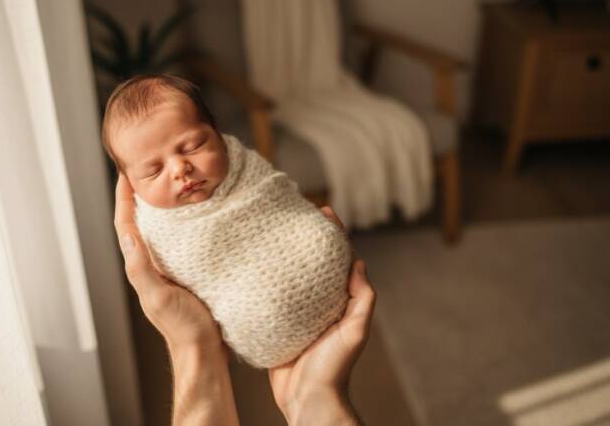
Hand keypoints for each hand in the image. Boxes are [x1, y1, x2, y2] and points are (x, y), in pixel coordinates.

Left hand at [113, 175, 223, 353]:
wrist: (205, 351)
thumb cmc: (182, 327)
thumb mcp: (159, 296)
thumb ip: (142, 268)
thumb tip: (127, 233)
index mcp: (141, 267)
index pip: (126, 225)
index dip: (123, 198)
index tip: (126, 172)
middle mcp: (153, 264)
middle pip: (140, 223)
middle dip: (140, 196)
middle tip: (147, 169)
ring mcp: (170, 268)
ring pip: (161, 230)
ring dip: (161, 206)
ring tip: (169, 183)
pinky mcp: (189, 271)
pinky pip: (181, 240)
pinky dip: (182, 222)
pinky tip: (194, 213)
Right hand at [268, 206, 374, 424]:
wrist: (307, 400)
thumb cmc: (335, 368)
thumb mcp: (355, 331)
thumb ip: (362, 298)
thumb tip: (359, 263)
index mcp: (338, 301)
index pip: (338, 259)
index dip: (333, 233)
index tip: (322, 209)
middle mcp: (318, 303)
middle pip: (311, 263)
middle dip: (303, 239)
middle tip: (288, 215)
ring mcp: (295, 313)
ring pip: (288, 278)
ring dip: (280, 257)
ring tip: (266, 233)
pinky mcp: (275, 325)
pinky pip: (267, 299)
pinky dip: (261, 283)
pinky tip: (248, 268)